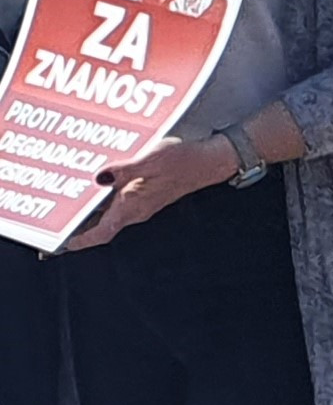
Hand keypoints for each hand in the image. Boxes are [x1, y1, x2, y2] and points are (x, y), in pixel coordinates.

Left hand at [66, 132, 237, 251]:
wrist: (210, 161)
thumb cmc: (183, 161)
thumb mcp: (149, 160)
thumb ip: (121, 169)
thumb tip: (98, 177)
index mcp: (134, 206)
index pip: (102, 232)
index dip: (79, 240)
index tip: (58, 244)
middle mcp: (136, 209)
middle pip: (100, 225)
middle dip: (75, 225)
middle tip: (51, 220)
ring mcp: (141, 202)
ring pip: (107, 212)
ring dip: (86, 209)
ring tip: (64, 199)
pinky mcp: (146, 194)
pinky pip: (117, 201)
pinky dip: (100, 196)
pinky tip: (92, 182)